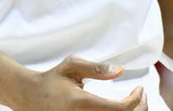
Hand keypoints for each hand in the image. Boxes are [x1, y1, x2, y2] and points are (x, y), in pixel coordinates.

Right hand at [14, 56, 146, 109]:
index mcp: (81, 103)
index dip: (136, 100)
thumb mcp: (71, 66)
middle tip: (141, 96)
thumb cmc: (52, 80)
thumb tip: (120, 71)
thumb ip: (96, 68)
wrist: (30, 98)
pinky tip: (122, 109)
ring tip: (135, 103)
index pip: (120, 109)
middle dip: (140, 109)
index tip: (139, 89)